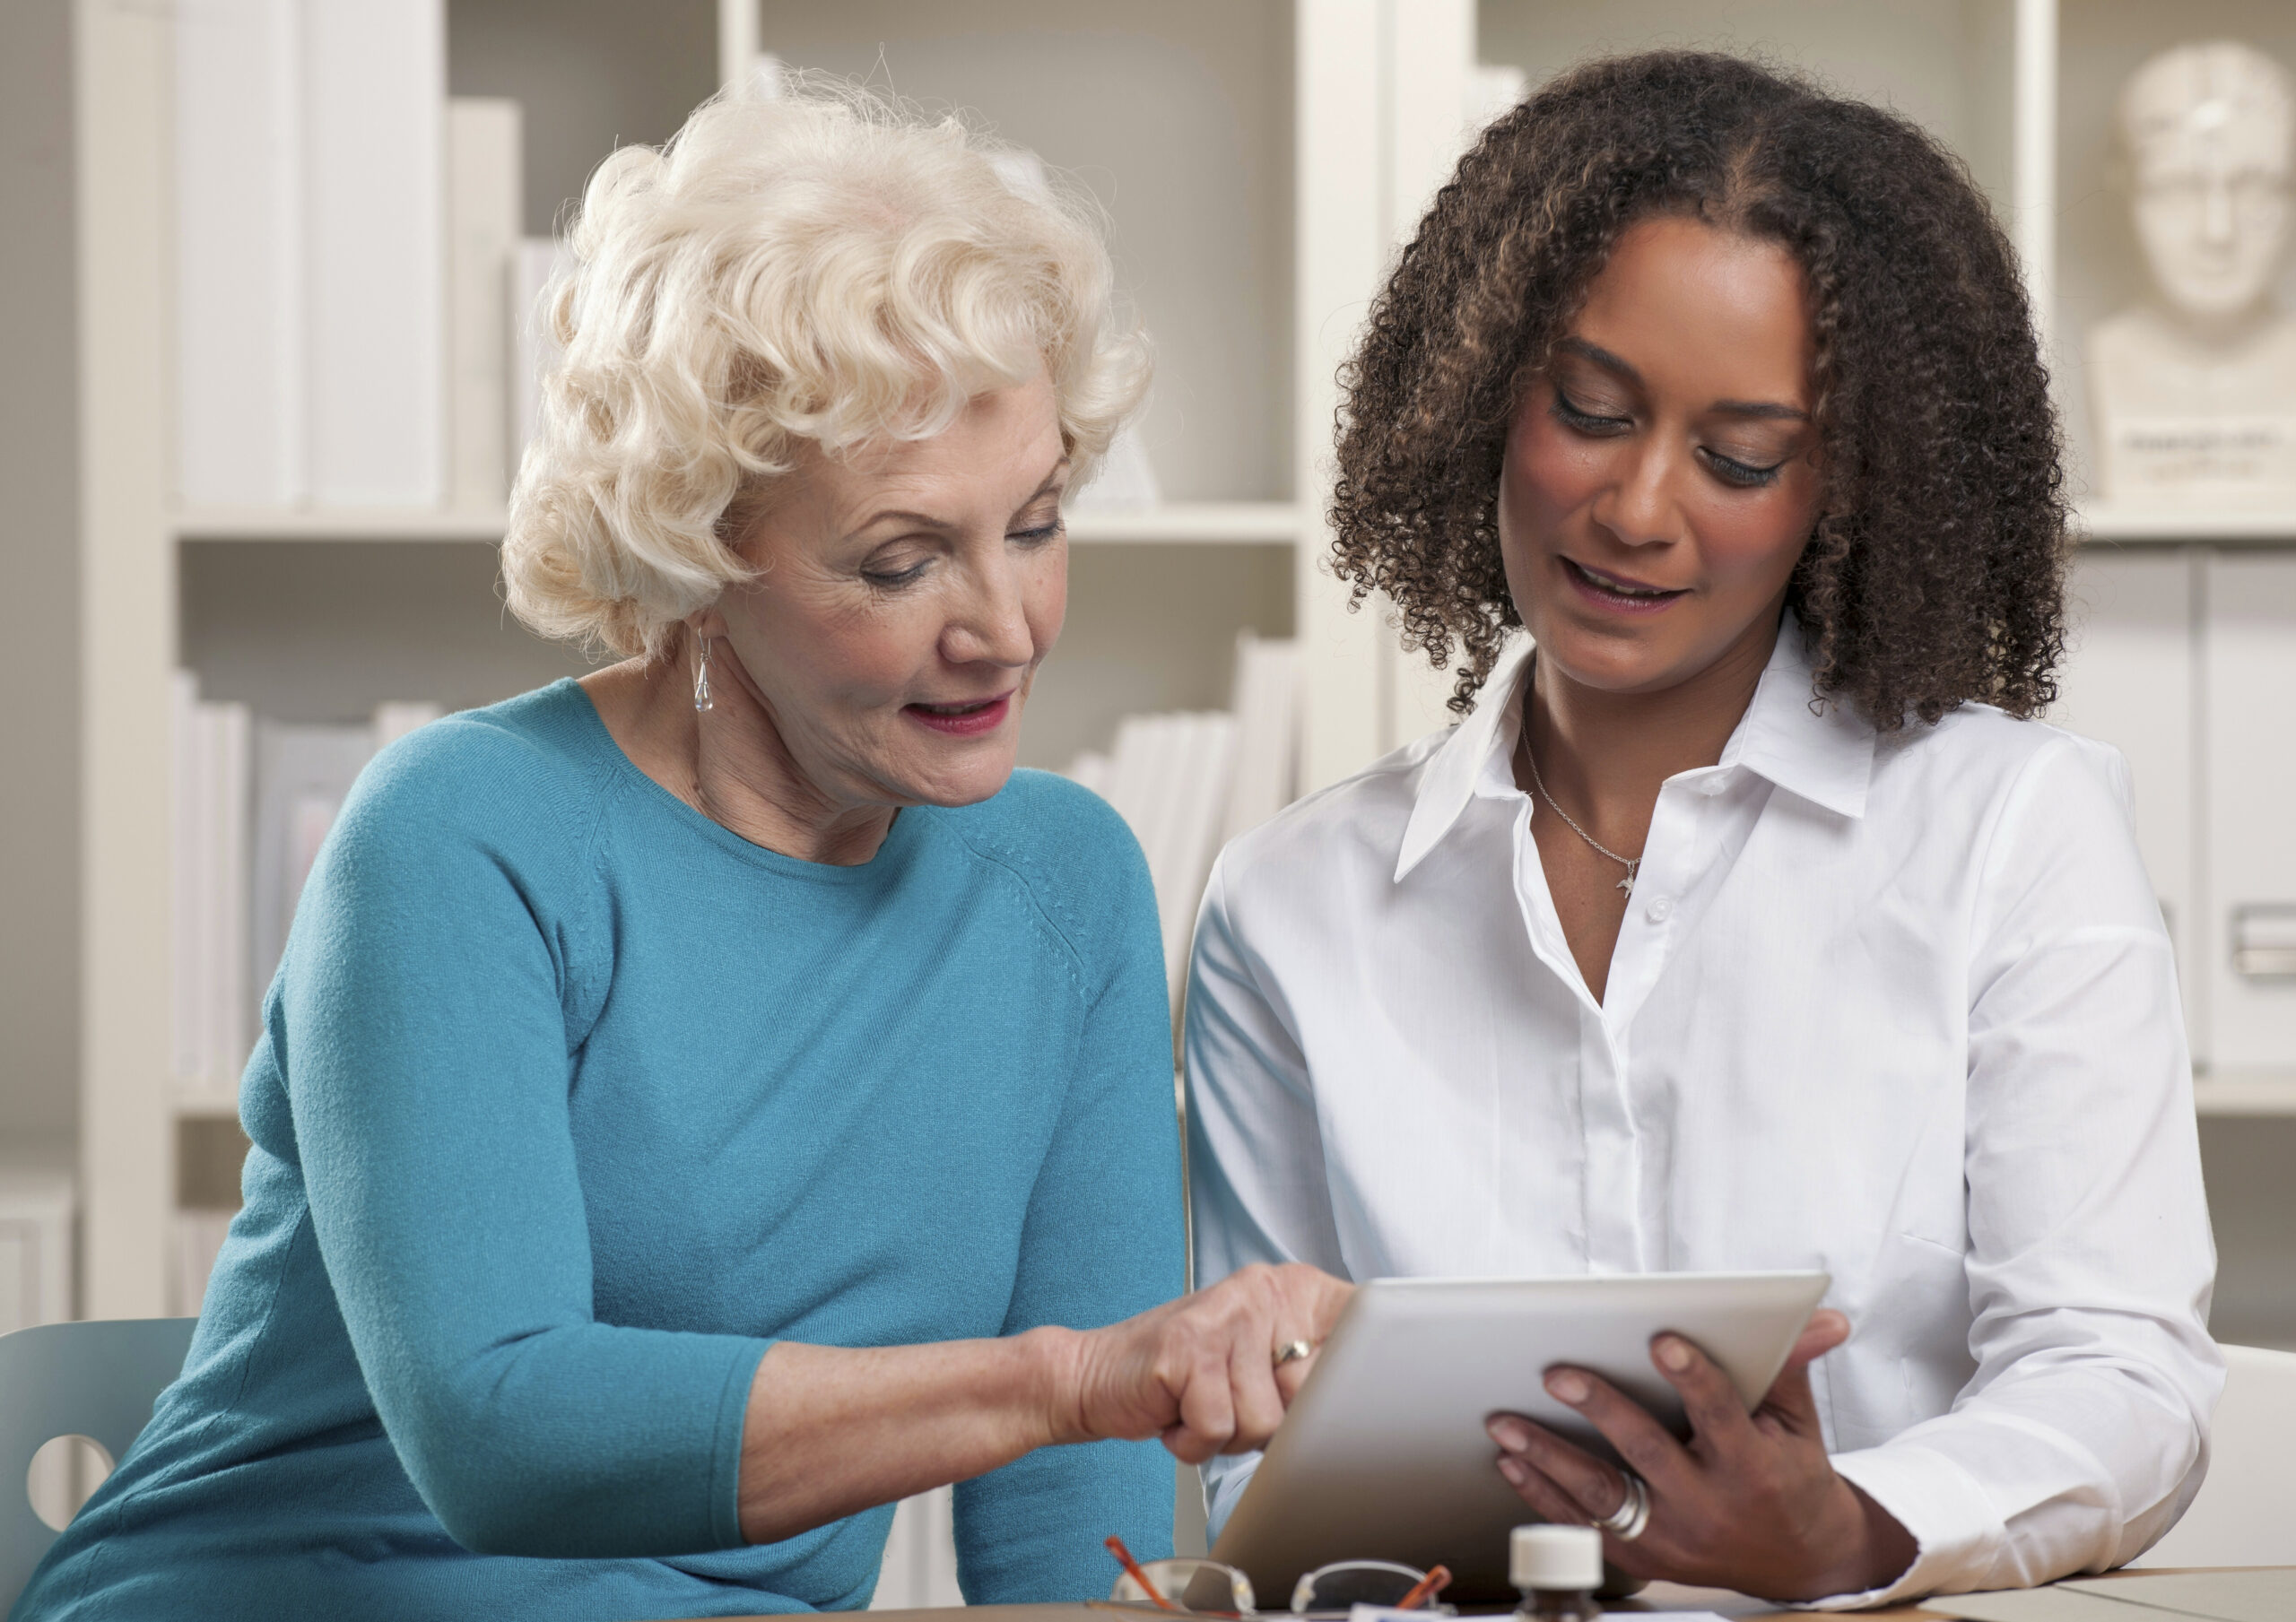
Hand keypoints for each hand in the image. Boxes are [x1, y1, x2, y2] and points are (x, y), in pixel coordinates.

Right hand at [1055, 1263, 1354, 1464]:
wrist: (1094, 1376)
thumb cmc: (1183, 1380)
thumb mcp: (1257, 1370)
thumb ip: (1307, 1376)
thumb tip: (1358, 1408)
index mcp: (1288, 1288)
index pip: (1361, 1325)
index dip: (1355, 1377)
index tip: (1337, 1395)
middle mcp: (1261, 1291)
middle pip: (1313, 1395)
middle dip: (1273, 1423)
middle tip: (1232, 1403)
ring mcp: (1225, 1316)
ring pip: (1265, 1421)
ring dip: (1226, 1435)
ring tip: (1198, 1406)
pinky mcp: (1189, 1349)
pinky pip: (1219, 1428)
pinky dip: (1192, 1440)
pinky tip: (1174, 1413)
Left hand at [1483, 1310, 1916, 1601]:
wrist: (1801, 1561)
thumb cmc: (1791, 1476)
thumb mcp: (1797, 1421)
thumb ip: (1788, 1364)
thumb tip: (1819, 1315)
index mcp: (1752, 1467)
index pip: (1719, 1415)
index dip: (1692, 1377)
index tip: (1661, 1341)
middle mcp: (1710, 1508)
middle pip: (1647, 1454)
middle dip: (1600, 1410)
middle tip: (1557, 1375)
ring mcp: (1674, 1540)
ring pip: (1603, 1498)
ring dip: (1548, 1457)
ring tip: (1505, 1423)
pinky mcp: (1646, 1560)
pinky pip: (1586, 1529)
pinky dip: (1544, 1496)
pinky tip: (1513, 1463)